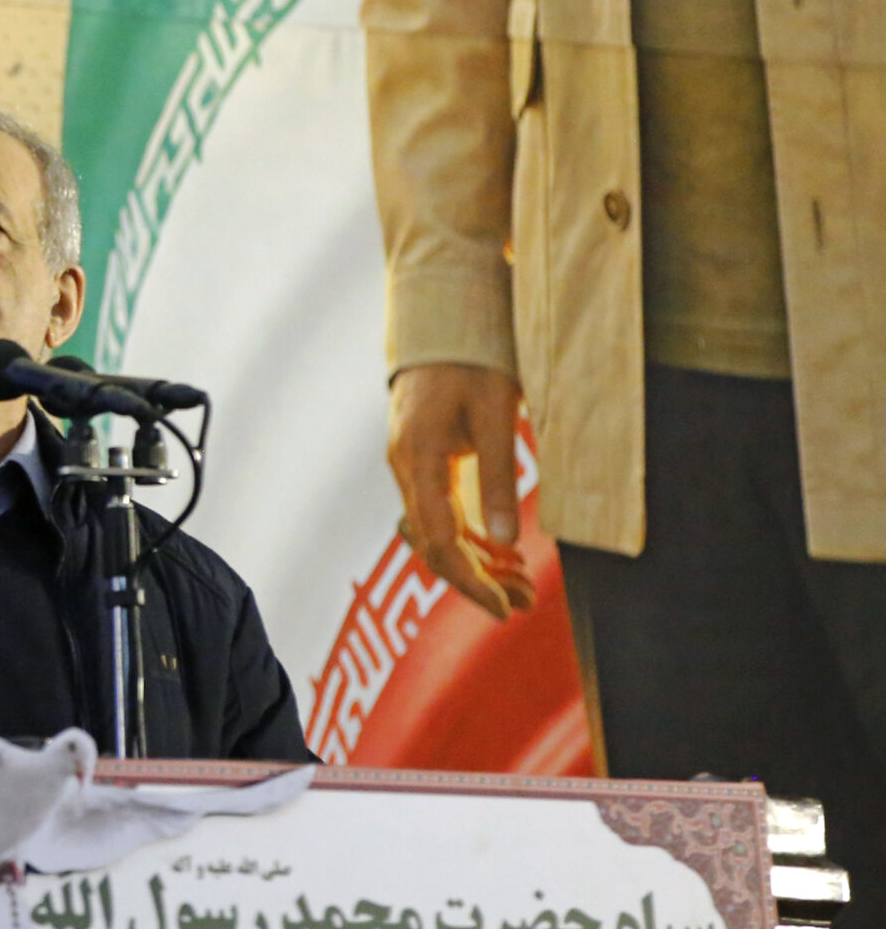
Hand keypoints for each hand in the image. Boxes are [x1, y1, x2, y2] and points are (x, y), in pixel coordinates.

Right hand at [386, 362, 536, 619]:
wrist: (442, 319)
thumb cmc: (471, 358)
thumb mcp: (495, 413)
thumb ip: (499, 477)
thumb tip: (508, 542)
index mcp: (418, 460)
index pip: (438, 540)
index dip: (470, 581)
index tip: (504, 609)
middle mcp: (406, 470)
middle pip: (433, 544)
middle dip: (476, 580)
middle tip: (522, 605)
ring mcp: (410, 467)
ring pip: (437, 532)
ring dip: (476, 561)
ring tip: (520, 586)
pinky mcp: (423, 462)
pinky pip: (441, 512)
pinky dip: (470, 536)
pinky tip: (501, 552)